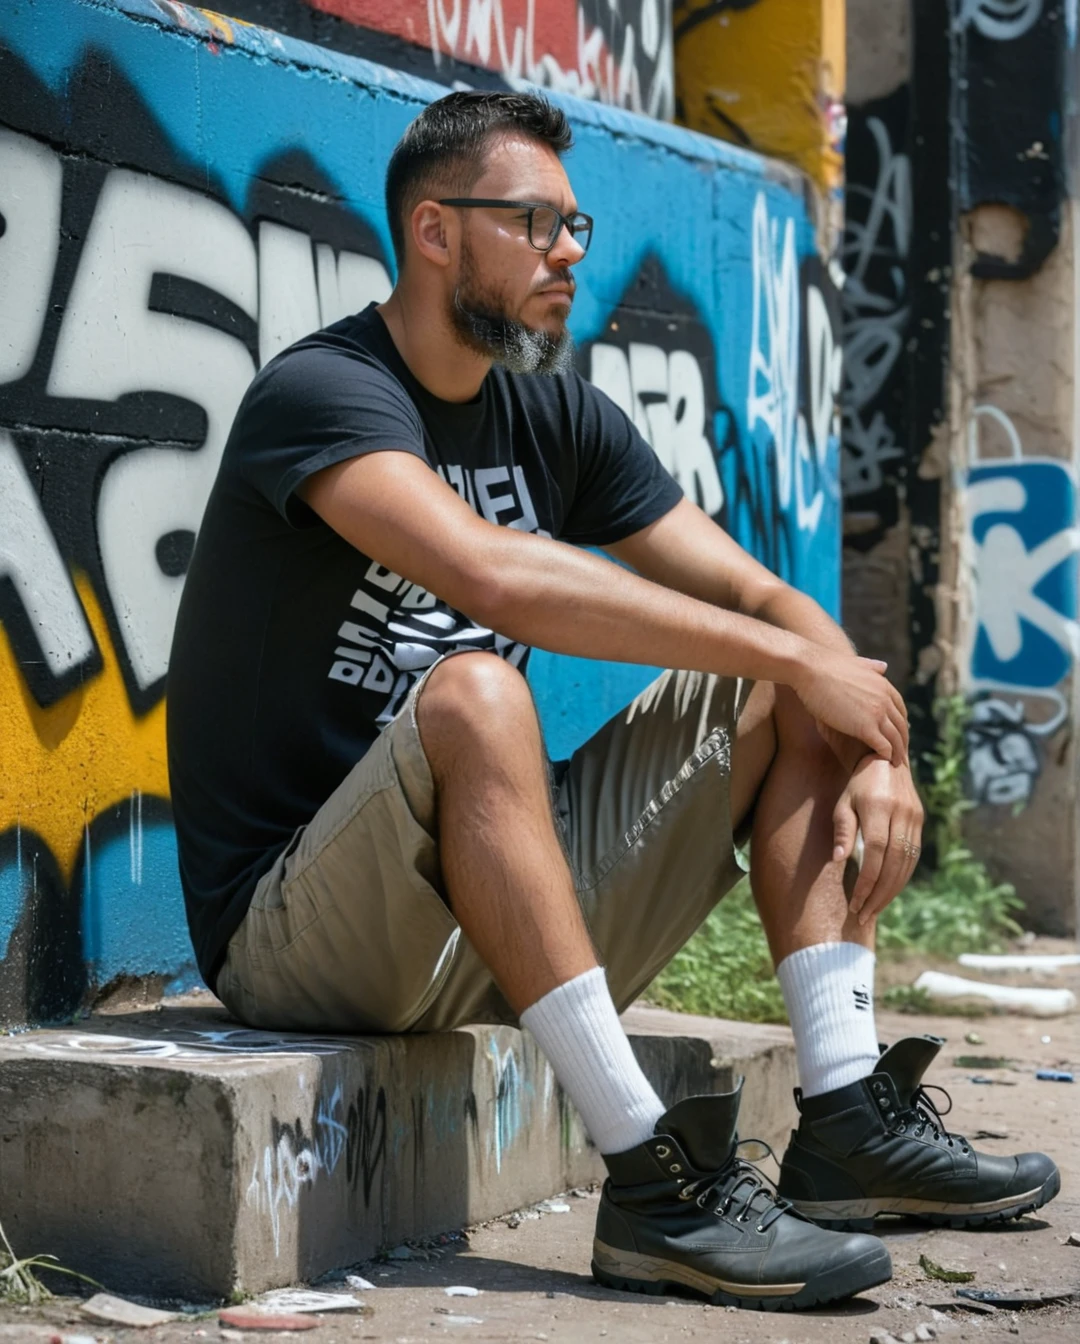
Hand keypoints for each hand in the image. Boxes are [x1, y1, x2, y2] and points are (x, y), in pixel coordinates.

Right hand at [791, 650, 908, 763]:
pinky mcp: (865, 727)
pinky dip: (886, 755)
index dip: (900, 724)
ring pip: (895, 738)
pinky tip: (884, 761)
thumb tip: (884, 667)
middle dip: (902, 741)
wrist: (810, 670)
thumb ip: (871, 667)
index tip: (898, 734)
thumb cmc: (824, 666)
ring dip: (898, 752)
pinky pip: (883, 745)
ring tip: (896, 763)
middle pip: (901, 725)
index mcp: (884, 685)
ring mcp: (877, 713)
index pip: (900, 709)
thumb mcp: (855, 663)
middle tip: (901, 753)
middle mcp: (885, 699)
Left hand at [832, 755, 924, 923]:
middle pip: (893, 863)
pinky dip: (901, 878)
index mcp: (878, 807)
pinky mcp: (920, 822)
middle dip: (878, 894)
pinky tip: (888, 892)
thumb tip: (839, 859)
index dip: (866, 881)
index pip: (875, 852)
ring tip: (873, 910)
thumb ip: (843, 829)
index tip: (854, 902)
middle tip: (863, 916)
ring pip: (906, 863)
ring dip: (891, 891)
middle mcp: (901, 814)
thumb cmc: (857, 784)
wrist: (888, 760)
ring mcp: (914, 818)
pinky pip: (913, 857)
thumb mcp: (844, 802)